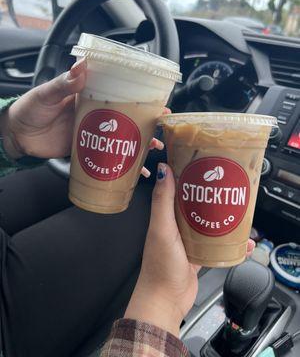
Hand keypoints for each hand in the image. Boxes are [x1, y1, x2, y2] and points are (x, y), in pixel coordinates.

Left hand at [0, 58, 165, 177]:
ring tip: (154, 150)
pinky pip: (108, 156)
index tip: (156, 102)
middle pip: (127, 118)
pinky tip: (133, 173)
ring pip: (121, 139)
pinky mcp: (87, 150)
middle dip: (146, 123)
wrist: (17, 136)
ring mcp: (93, 133)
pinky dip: (120, 165)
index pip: (119, 94)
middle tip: (162, 127)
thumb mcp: (47, 94)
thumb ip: (63, 84)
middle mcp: (95, 114)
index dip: (139, 97)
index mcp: (89, 97)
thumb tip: (81, 67)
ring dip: (138, 145)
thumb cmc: (30, 109)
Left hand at [125, 163, 255, 336]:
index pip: (175, 188)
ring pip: (206, 222)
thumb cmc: (160, 266)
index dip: (186, 174)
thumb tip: (163, 169)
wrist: (166, 300)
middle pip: (194, 203)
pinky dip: (228, 242)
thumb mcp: (162, 229)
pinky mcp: (197, 254)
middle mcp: (174, 225)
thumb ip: (162, 201)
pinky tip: (242, 242)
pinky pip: (214, 243)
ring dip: (220, 217)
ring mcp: (186, 240)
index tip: (201, 162)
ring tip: (236, 211)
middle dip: (209, 195)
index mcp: (164, 215)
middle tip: (226, 186)